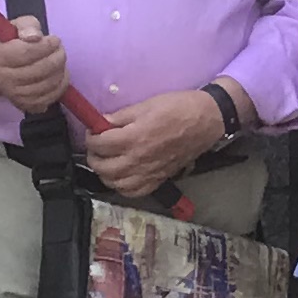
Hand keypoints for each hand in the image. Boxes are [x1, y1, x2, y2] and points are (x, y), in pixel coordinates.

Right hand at [0, 14, 70, 119]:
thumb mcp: (14, 26)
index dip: (46, 46)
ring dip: (59, 71)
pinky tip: (59, 75)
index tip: (54, 40)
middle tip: (60, 49)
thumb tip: (36, 37)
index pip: (26, 53)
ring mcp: (12, 94)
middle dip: (56, 58)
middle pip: (38, 70)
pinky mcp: (23, 104)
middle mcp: (2, 79)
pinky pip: (47, 99)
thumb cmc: (5, 42)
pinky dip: (58, 87)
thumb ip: (27, 26)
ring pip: (45, 86)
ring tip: (59, 60)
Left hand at [86, 88, 227, 199]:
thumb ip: (120, 117)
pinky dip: (122, 187)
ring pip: (115, 183)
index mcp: (133, 138)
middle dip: (94, 157)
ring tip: (107, 162)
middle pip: (103, 167)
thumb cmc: (178, 108)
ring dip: (105, 174)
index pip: (99, 144)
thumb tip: (100, 123)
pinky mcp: (159, 179)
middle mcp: (138, 159)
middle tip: (96, 147)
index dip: (91, 137)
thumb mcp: (146, 105)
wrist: (206, 121)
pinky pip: (134, 192)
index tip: (93, 132)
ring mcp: (148, 173)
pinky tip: (122, 176)